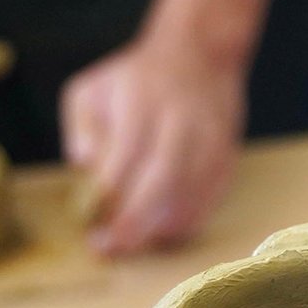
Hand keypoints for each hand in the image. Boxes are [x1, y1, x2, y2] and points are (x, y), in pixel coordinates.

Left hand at [62, 35, 244, 255]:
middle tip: (110, 249)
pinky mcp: (226, 163)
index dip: (109, 192)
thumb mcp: (92, 88)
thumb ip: (81, 128)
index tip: (90, 223)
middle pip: (164, 178)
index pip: (128, 152)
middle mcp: (183, 122)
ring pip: (190, 197)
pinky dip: (183, 226)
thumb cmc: (136, 80)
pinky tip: (159, 234)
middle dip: (135, 220)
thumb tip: (84, 169)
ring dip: (159, 230)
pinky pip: (209, 205)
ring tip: (131, 242)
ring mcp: (211, 144)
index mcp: (145, 100)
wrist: (200, 57)